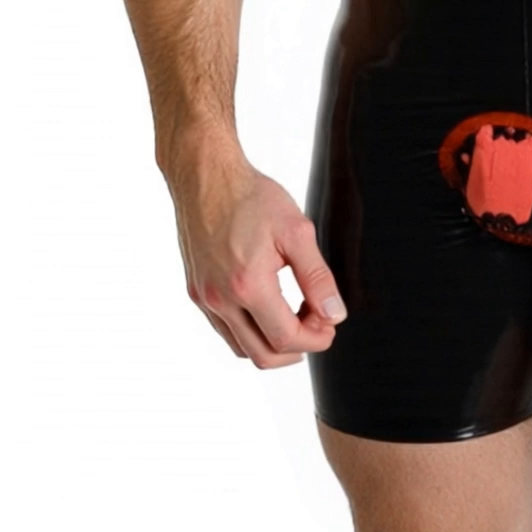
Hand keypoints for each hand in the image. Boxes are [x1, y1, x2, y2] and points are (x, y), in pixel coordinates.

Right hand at [170, 148, 346, 367]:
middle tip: (317, 325)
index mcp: (248, 285)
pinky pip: (224, 330)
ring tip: (295, 314)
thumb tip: (335, 314)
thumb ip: (317, 277)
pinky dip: (250, 330)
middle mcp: (220, 299)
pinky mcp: (196, 292)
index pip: (286, 338)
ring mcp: (204, 298)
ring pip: (241, 347)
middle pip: (262, 355)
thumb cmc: (251, 197)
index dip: (315, 339)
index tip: (330, 324)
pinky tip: (268, 306)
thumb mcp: (296, 231)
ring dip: (272, 342)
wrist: (206, 176)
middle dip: (297, 348)